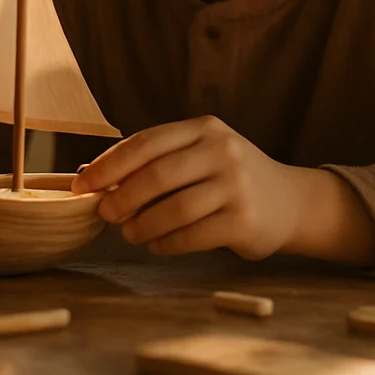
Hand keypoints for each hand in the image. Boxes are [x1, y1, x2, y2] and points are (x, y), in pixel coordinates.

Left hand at [71, 115, 306, 259]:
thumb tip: (88, 174)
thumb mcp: (197, 155)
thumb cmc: (228, 177)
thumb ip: (152, 161)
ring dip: (142, 225)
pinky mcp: (244, 221)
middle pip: (157, 176)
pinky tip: (156, 245)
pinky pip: (192, 236)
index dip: (109, 164)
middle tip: (105, 214)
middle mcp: (222, 151)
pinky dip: (166, 244)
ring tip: (129, 234)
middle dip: (122, 197)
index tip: (83, 184)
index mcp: (204, 129)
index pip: (146, 143)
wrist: (290, 202)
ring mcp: (236, 186)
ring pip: (173, 210)